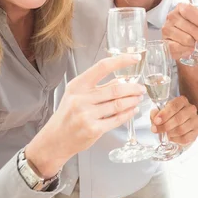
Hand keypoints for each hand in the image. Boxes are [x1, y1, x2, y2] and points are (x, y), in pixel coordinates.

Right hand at [25, 54, 144, 176]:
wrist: (55, 139)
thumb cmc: (67, 115)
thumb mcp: (76, 95)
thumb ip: (97, 87)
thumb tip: (120, 80)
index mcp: (77, 85)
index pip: (102, 67)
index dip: (121, 61)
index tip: (135, 58)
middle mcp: (81, 99)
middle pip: (115, 89)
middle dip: (133, 88)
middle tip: (141, 88)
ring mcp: (87, 115)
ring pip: (118, 104)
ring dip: (132, 100)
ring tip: (138, 98)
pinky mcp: (94, 129)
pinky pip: (117, 119)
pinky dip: (128, 114)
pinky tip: (132, 110)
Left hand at [150, 95, 197, 144]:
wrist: (181, 122)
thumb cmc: (170, 115)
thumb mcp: (161, 112)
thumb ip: (156, 114)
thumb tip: (154, 117)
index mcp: (182, 101)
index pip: (174, 106)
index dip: (164, 114)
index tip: (156, 121)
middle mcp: (191, 109)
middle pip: (178, 119)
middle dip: (165, 126)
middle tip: (156, 130)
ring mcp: (195, 120)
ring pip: (182, 129)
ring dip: (170, 133)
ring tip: (164, 134)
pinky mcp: (197, 130)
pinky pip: (186, 138)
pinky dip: (176, 140)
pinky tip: (171, 138)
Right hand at [162, 3, 197, 59]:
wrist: (192, 46)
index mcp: (182, 7)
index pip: (189, 10)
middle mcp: (172, 16)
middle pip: (189, 27)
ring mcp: (166, 29)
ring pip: (186, 39)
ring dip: (194, 44)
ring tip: (195, 43)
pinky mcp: (165, 42)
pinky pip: (178, 48)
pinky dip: (187, 50)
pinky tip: (189, 48)